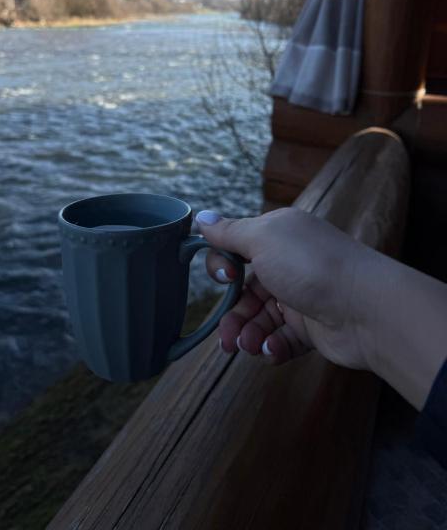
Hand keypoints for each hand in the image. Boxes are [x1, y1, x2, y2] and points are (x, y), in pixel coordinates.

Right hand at [197, 208, 381, 371]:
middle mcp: (289, 263)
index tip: (225, 277)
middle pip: (246, 290)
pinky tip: (272, 350)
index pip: (237, 249)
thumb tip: (201, 216)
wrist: (366, 309)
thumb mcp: (262, 238)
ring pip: (261, 318)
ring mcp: (301, 296)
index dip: (223, 265)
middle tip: (226, 337)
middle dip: (233, 315)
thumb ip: (229, 232)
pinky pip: (283, 338)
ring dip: (249, 334)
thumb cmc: (310, 265)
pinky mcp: (313, 328)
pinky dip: (273, 346)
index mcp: (278, 235)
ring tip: (248, 347)